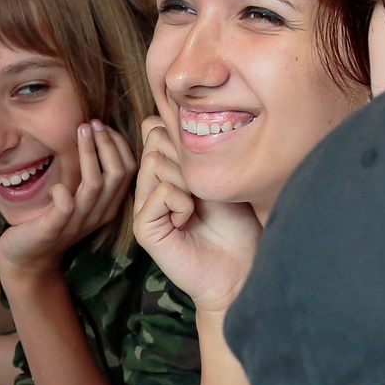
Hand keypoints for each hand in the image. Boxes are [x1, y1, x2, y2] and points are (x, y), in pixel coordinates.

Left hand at [0, 121, 134, 275]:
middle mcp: (97, 214)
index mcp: (107, 206)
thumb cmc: (52, 220)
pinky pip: (65, 209)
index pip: (128, 171)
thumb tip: (95, 135)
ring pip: (95, 185)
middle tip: (92, 123)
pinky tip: (57, 183)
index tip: (104, 125)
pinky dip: (63, 193)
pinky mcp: (53, 229)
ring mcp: (76, 222)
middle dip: (107, 143)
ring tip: (81, 130)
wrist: (28, 257)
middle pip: (117, 174)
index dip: (119, 145)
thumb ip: (90, 175)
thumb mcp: (78, 198)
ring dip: (90, 154)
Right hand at [132, 117, 262, 311]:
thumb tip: (178, 114)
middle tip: (205, 186)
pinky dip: (181, 202)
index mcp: (167, 170)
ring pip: (155, 161)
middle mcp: (151, 184)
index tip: (210, 159)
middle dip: (185, 155)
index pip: (155, 127)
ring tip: (199, 202)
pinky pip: (159, 192)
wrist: (239, 270)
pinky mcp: (144, 227)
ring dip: (186, 178)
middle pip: (154, 139)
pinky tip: (190, 219)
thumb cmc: (237, 225)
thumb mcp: (222, 175)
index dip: (181, 133)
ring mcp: (144, 205)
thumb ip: (198, 150)